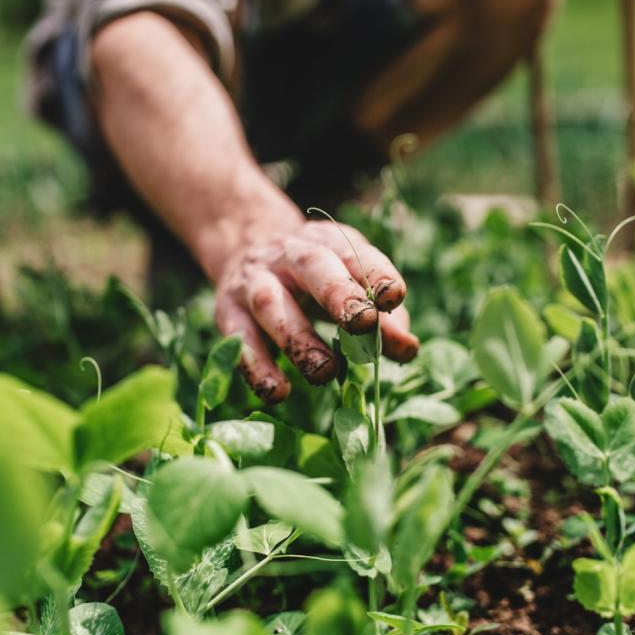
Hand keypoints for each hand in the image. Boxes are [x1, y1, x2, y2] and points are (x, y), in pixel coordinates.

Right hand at [211, 220, 418, 402]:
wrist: (245, 249)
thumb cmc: (315, 278)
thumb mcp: (350, 284)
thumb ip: (382, 318)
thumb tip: (407, 349)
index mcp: (329, 242)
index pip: (356, 253)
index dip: (376, 273)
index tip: (394, 296)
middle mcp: (290, 255)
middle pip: (314, 268)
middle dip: (338, 294)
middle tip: (362, 323)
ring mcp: (254, 281)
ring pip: (272, 305)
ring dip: (298, 339)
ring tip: (325, 373)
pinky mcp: (227, 311)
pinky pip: (239, 339)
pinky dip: (257, 366)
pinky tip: (278, 391)